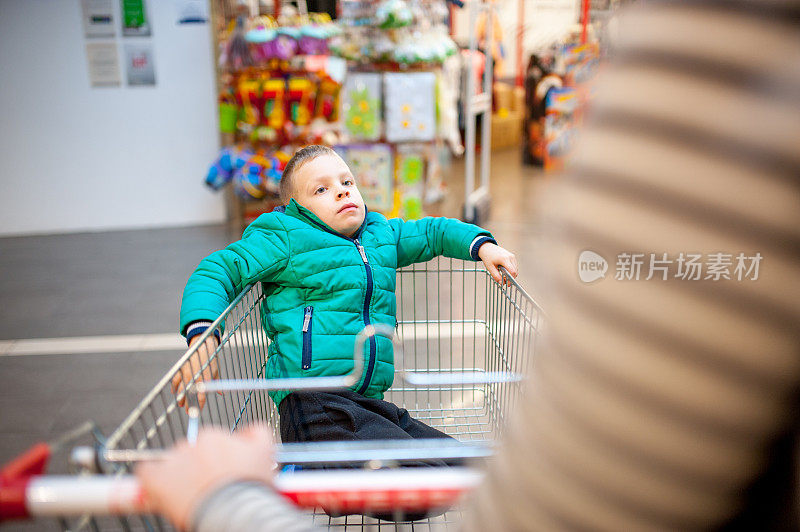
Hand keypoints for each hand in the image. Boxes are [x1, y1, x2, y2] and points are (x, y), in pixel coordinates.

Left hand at [136, 425, 275, 531]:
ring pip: (171, 464)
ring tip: (189, 497)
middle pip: (191, 454)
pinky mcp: (155, 478)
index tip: (218, 475)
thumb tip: (248, 431)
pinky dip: (151, 480)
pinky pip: (146, 473)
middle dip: (196, 468)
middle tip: (206, 488)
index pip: (210, 444)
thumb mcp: (264, 453)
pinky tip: (160, 492)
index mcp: (214, 436)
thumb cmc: (249, 488)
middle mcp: (192, 443)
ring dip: (177, 476)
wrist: (234, 511)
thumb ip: (256, 434)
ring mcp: (173, 460)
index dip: (214, 461)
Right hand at [171, 334, 219, 412]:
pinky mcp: (181, 368)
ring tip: (181, 405)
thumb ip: (216, 382)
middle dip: (189, 404)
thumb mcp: (216, 370)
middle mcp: (195, 375)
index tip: (198, 410)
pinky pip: (175, 379)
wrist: (203, 344)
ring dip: (181, 398)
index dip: (199, 403)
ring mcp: (187, 371)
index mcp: (205, 376)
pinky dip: (174, 387)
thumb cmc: (211, 358)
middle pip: (190, 394)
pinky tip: (174, 392)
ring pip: (182, 388)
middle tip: (189, 412)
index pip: (202, 394)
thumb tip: (222, 393)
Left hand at [478, 243, 517, 284]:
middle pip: (515, 271)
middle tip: (504, 281)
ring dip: (511, 274)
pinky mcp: (512, 256)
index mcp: (504, 259)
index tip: (507, 284)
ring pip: (515, 269)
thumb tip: (501, 283)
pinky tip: (505, 271)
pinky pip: (514, 266)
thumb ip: (496, 276)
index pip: (512, 271)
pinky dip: (511, 270)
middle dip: (511, 278)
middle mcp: (510, 257)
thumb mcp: (490, 267)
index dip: (511, 279)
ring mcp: (512, 256)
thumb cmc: (488, 257)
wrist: (487, 247)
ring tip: (503, 276)